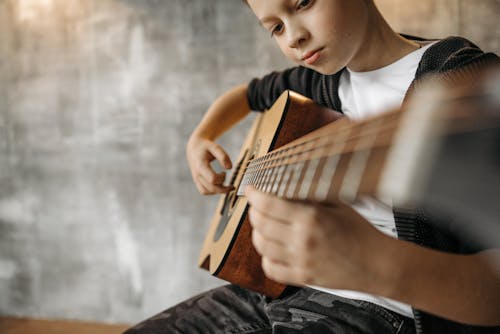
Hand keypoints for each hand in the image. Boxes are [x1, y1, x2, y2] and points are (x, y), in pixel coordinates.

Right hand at [186, 135, 233, 194]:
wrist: (194, 148)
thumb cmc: (206, 147)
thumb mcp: (215, 147)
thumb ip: (223, 156)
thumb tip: (229, 168)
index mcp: (201, 166)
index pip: (212, 179)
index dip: (222, 178)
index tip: (224, 172)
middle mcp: (197, 174)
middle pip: (211, 188)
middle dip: (223, 189)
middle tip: (231, 185)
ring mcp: (196, 179)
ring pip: (207, 192)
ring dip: (218, 191)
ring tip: (225, 185)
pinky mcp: (197, 181)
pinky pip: (204, 191)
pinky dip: (212, 191)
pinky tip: (219, 185)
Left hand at [245, 186, 389, 291]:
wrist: (378, 264)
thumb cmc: (360, 232)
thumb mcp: (337, 205)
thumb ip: (310, 196)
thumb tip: (286, 186)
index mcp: (311, 218)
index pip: (269, 205)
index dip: (254, 196)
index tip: (251, 190)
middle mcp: (302, 240)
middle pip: (261, 224)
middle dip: (254, 212)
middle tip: (256, 206)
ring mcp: (301, 261)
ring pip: (262, 246)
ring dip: (257, 233)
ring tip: (262, 226)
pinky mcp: (303, 277)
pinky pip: (271, 269)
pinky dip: (266, 257)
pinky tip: (271, 249)